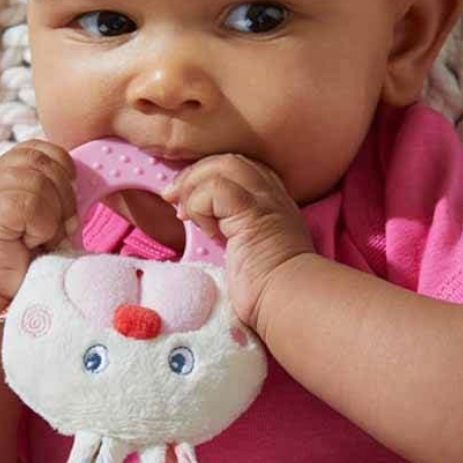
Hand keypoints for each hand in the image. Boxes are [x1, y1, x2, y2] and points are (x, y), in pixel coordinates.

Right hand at [0, 139, 78, 301]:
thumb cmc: (21, 253)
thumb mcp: (39, 212)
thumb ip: (51, 189)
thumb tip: (81, 179)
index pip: (37, 148)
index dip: (61, 166)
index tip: (70, 193)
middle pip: (43, 162)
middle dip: (64, 195)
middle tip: (61, 226)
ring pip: (39, 183)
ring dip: (53, 215)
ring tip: (43, 237)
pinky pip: (31, 205)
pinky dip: (42, 226)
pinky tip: (30, 242)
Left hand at [161, 154, 313, 333]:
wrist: (289, 301)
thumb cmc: (270, 289)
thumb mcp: (251, 252)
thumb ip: (234, 234)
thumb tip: (205, 230)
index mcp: (273, 203)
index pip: (239, 169)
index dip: (209, 176)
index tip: (188, 200)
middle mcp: (271, 194)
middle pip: (227, 160)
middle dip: (194, 174)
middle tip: (173, 199)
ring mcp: (263, 199)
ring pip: (220, 165)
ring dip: (193, 186)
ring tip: (183, 214)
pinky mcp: (251, 211)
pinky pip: (215, 188)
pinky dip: (200, 205)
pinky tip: (206, 231)